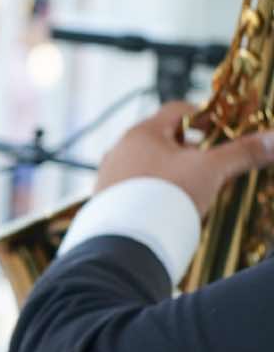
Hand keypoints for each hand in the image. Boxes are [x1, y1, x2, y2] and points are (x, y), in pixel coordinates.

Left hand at [97, 101, 273, 215]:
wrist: (127, 242)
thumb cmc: (167, 195)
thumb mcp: (211, 170)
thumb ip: (242, 153)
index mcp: (141, 133)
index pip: (178, 110)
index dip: (206, 115)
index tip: (224, 128)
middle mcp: (119, 150)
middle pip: (164, 139)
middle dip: (193, 149)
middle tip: (215, 162)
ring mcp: (110, 177)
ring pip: (151, 166)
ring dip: (176, 172)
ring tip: (198, 187)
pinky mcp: (108, 202)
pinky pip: (138, 188)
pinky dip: (158, 191)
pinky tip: (174, 206)